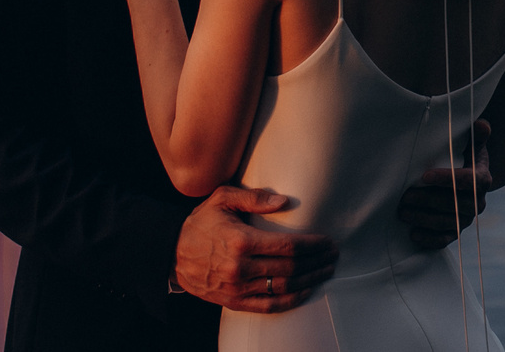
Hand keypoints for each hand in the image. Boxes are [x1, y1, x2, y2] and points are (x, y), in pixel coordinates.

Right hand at [175, 187, 338, 311]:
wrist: (171, 253)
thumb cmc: (200, 222)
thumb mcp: (222, 199)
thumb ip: (254, 197)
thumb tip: (284, 201)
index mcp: (241, 241)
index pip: (288, 246)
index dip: (313, 245)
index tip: (328, 242)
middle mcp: (240, 267)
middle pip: (290, 268)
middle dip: (317, 262)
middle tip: (333, 256)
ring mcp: (236, 287)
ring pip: (282, 288)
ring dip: (309, 280)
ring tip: (325, 271)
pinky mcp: (232, 301)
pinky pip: (266, 306)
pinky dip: (289, 301)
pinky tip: (305, 291)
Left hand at [397, 118, 495, 249]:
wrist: (469, 183)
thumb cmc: (465, 159)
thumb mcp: (471, 145)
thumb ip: (476, 135)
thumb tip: (480, 124)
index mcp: (483, 179)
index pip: (469, 181)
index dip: (447, 179)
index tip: (425, 176)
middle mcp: (478, 202)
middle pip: (455, 204)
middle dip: (428, 201)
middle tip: (404, 197)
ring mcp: (467, 219)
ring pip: (447, 223)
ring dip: (424, 219)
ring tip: (402, 213)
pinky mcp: (456, 231)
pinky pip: (445, 239)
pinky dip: (429, 239)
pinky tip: (413, 234)